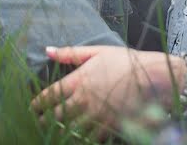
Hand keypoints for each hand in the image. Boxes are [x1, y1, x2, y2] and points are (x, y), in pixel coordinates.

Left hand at [31, 45, 186, 132]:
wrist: (155, 77)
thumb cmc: (126, 61)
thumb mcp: (98, 51)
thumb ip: (70, 53)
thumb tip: (47, 50)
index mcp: (79, 79)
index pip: (50, 95)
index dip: (37, 103)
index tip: (31, 107)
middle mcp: (85, 99)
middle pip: (56, 115)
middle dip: (44, 120)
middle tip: (38, 122)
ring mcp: (97, 115)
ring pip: (70, 129)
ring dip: (60, 130)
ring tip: (53, 131)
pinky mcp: (109, 126)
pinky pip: (90, 138)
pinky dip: (81, 138)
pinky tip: (78, 136)